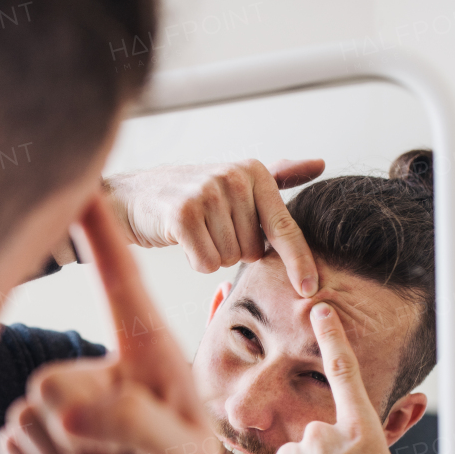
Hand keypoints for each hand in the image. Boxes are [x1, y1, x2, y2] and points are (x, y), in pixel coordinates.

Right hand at [0, 197, 235, 453]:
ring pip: (27, 415)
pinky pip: (11, 444)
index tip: (79, 184)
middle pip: (52, 377)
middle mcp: (113, 379)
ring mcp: (76, 414)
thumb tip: (51, 400)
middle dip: (82, 442)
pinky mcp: (46, 448)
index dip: (100, 236)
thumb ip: (126, 424)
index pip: (122, 286)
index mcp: (157, 366)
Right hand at [103, 158, 324, 296]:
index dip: (299, 261)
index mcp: (254, 172)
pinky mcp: (182, 215)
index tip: (310, 289)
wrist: (133, 196)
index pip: (284, 227)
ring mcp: (207, 194)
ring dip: (212, 254)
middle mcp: (233, 178)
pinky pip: (205, 262)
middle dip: (233, 249)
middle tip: (211, 228)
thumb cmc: (191, 195)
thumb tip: (320, 164)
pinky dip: (194, 260)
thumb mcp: (236, 181)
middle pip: (252, 251)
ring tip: (195, 231)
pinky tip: (182, 240)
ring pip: (228, 259)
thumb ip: (279, 176)